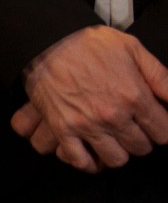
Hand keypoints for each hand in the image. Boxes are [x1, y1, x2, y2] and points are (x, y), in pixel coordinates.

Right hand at [11, 26, 167, 171]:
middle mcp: (112, 115)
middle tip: (134, 128)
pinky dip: (89, 163)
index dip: (162, 129)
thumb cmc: (89, 43)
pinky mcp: (62, 128)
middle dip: (142, 139)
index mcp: (134, 96)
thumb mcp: (134, 49)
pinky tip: (93, 153)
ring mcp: (86, 124)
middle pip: (141, 148)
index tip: (154, 123)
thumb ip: (161, 76)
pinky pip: (80, 160)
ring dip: (119, 152)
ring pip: (116, 159)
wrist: (46, 40)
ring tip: (115, 140)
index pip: (163, 133)